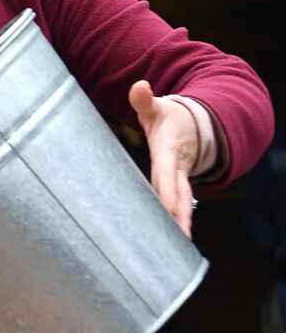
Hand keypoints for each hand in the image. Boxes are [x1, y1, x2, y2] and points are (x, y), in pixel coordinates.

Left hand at [129, 80, 198, 236]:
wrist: (192, 123)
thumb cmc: (169, 117)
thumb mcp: (156, 107)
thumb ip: (144, 99)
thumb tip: (140, 87)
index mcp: (169, 150)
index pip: (167, 172)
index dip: (169, 190)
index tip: (170, 207)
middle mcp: (177, 167)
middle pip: (178, 193)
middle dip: (179, 214)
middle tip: (178, 237)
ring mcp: (180, 177)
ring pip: (182, 202)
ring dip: (179, 222)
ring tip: (177, 245)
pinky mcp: (178, 184)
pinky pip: (178, 203)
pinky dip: (175, 219)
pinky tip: (169, 240)